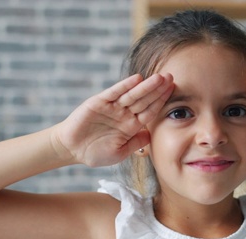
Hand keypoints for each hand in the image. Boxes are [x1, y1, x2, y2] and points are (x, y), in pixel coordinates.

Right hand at [52, 73, 173, 166]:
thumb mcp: (119, 153)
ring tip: (160, 77)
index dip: (162, 102)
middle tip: (172, 78)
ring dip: (146, 86)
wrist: (72, 149)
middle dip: (158, 90)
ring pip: (133, 95)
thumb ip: (136, 144)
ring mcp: (112, 107)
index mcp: (131, 126)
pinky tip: (137, 78)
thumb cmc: (95, 153)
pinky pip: (114, 93)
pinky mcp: (99, 102)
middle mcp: (124, 114)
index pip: (150, 111)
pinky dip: (125, 85)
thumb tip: (152, 136)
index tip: (174, 93)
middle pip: (145, 100)